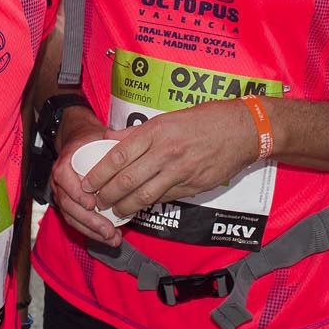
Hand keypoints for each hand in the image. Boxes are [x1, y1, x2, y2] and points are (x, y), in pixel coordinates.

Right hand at [50, 116, 117, 245]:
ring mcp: (63, 196)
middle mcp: (59, 182)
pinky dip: (91, 231)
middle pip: (69, 205)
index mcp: (64, 163)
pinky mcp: (70, 205)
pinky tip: (107, 237)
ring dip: (91, 231)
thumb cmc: (89, 140)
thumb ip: (108, 138)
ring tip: (111, 238)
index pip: (64, 178)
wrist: (78, 143)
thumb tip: (118, 140)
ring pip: (72, 217)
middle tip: (108, 231)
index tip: (92, 203)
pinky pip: (76, 221)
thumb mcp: (96, 135)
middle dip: (89, 221)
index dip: (77, 193)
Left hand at [83, 101, 258, 223]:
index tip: (87, 183)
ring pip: (144, 195)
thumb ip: (137, 132)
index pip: (118, 156)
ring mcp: (180, 172)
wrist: (242, 130)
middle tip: (95, 202)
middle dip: (107, 195)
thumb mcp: (167, 117)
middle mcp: (165, 153)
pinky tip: (138, 208)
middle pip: (127, 180)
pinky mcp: (193, 186)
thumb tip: (109, 140)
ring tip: (113, 210)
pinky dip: (148, 205)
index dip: (99, 173)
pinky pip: (164, 198)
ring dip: (124, 206)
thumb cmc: (204, 119)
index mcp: (156, 132)